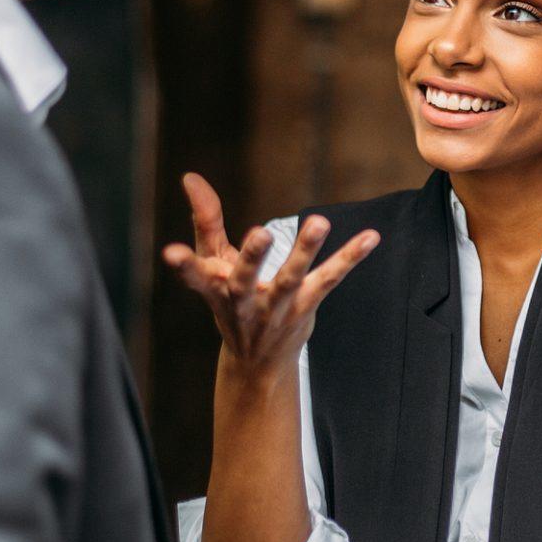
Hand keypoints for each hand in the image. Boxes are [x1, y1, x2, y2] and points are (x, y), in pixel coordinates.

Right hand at [162, 173, 378, 374]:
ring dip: (304, 251)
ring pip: (290, 281)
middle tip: (260, 233)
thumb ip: (205, 219)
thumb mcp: (213, 263)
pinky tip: (370, 238)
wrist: (257, 364)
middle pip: (245, 280)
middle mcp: (243, 301)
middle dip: (252, 258)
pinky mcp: (305, 307)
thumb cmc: (231, 300)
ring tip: (318, 222)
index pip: (194, 277)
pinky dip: (349, 258)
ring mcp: (276, 307)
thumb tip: (190, 177)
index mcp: (215, 289)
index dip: (183, 266)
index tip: (171, 253)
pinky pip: (329, 280)